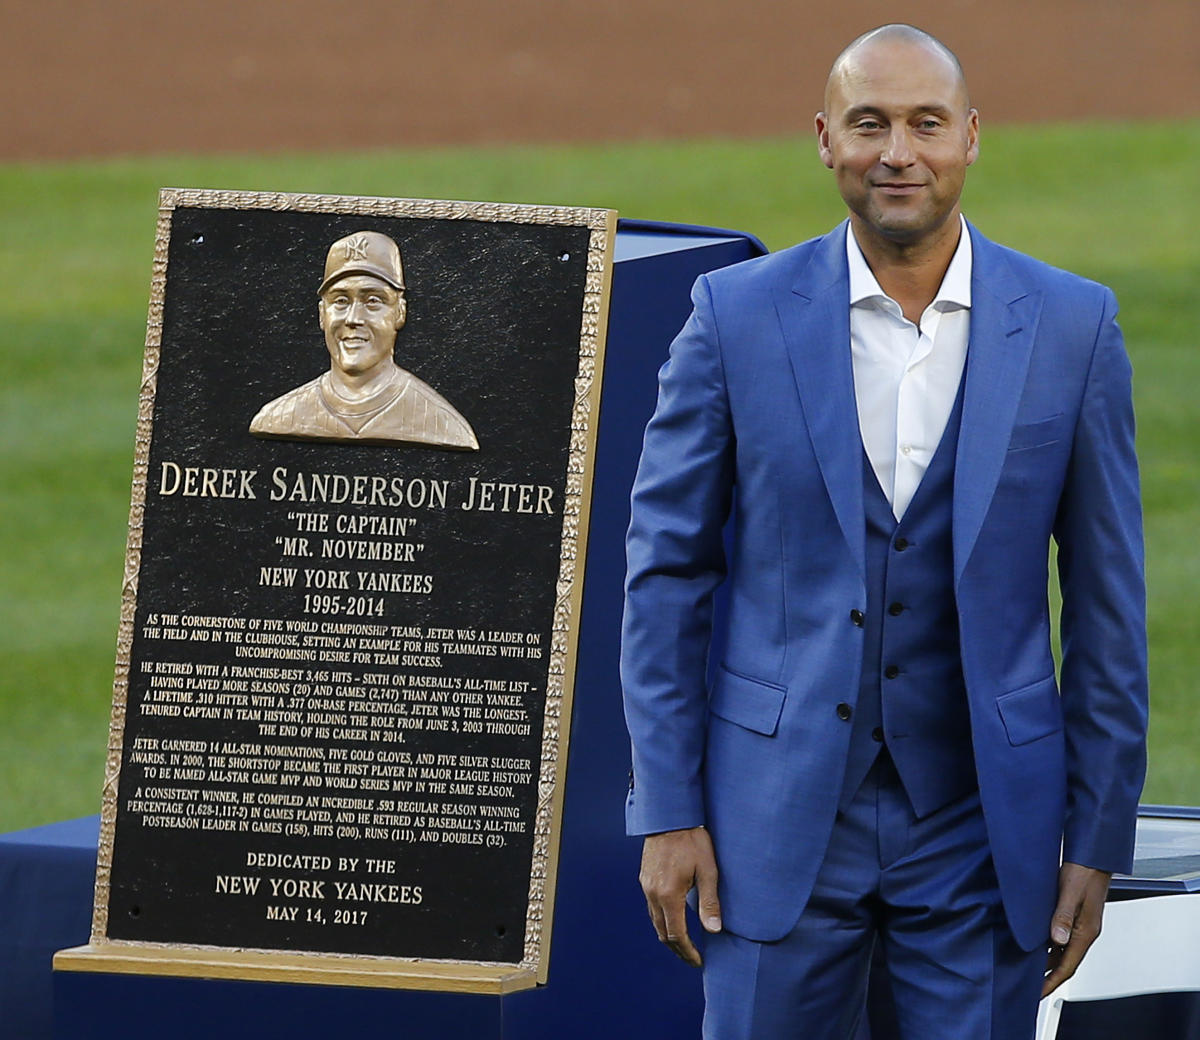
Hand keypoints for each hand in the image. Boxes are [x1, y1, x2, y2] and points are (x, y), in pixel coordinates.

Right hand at [639, 826, 722, 966]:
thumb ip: (710, 902)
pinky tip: (673, 918)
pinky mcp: (645, 878)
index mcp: (669, 894)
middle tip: (692, 958)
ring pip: (654, 921)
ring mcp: (646, 886)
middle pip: (662, 932)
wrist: (669, 816)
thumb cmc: (692, 840)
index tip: (698, 961)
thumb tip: (714, 930)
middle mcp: (653, 893)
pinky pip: (651, 907)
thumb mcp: (708, 870)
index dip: (687, 951)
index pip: (676, 934)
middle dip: (677, 949)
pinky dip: (662, 920)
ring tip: (684, 943)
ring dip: (668, 936)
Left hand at [1042, 862, 1110, 996]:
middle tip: (1031, 988)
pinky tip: (1038, 946)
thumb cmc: (1084, 871)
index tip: (1038, 993)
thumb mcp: (1070, 892)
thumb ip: (1063, 916)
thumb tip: (1057, 940)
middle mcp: (1085, 931)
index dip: (1052, 981)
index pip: (1068, 965)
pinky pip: (1062, 938)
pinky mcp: (1075, 915)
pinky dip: (1050, 947)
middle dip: (1049, 977)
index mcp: (1086, 931)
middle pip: (1066, 962)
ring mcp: (1081, 924)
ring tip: (1031, 972)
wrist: (1093, 856)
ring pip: (1063, 951)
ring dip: (1049, 962)